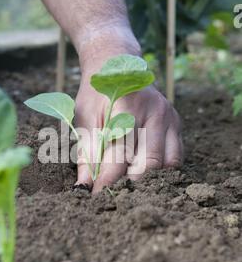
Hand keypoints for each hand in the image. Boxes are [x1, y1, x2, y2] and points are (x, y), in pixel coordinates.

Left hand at [75, 34, 182, 192]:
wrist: (117, 65)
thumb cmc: (96, 95)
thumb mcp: (84, 120)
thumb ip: (86, 154)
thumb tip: (83, 187)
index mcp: (126, 108)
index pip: (119, 156)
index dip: (107, 182)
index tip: (97, 196)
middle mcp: (154, 112)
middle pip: (148, 164)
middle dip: (130, 184)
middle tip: (115, 193)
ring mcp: (169, 117)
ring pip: (167, 164)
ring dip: (149, 178)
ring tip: (130, 181)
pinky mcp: (177, 122)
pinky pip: (176, 156)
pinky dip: (162, 169)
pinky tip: (144, 168)